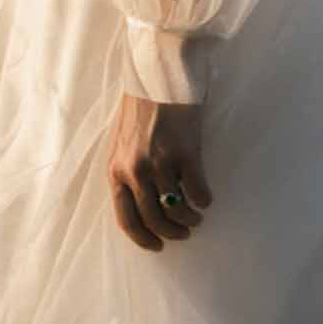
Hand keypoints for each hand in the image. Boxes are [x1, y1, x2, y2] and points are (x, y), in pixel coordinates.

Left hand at [107, 92, 213, 251]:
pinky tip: (206, 197)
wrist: (158, 76)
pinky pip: (197, 192)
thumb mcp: (122, 143)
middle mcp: (136, 171)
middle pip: (153, 219)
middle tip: (183, 234)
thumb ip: (127, 171)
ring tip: (196, 217)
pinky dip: (204, 200)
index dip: (142, 238)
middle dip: (171, 233)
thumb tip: (142, 203)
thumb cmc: (140, 107)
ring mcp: (161, 163)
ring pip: (177, 210)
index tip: (157, 246)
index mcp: (116, 170)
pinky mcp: (185, 154)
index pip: (125, 219)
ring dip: (189, 220)